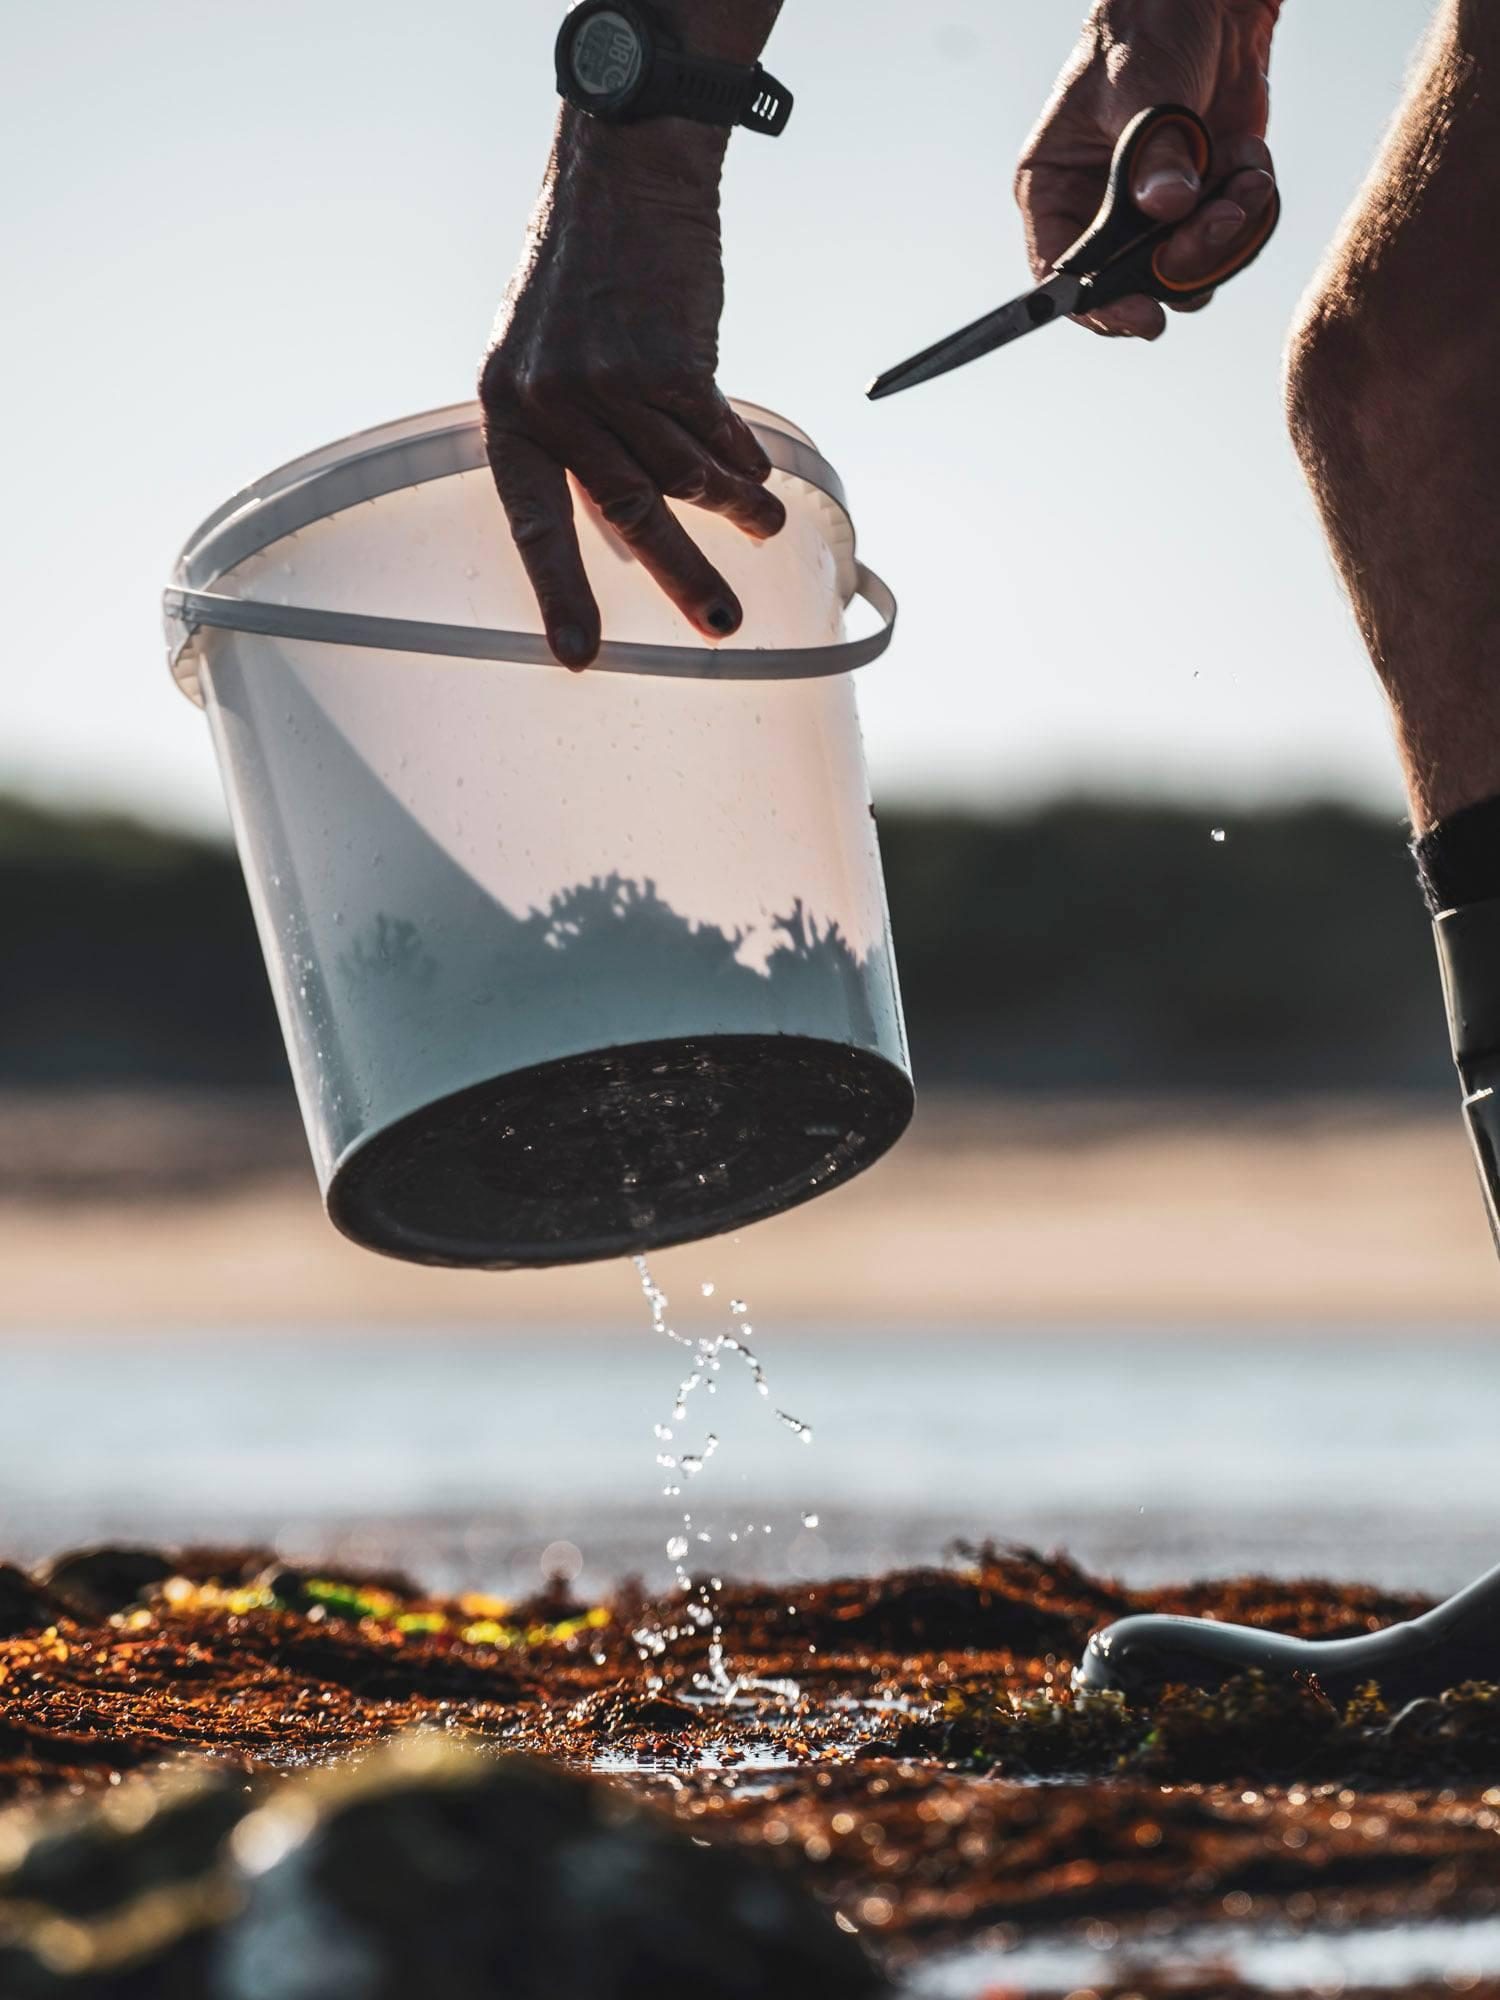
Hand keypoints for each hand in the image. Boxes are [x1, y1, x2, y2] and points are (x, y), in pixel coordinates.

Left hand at [479, 114, 784, 668]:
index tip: (580, 655)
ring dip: (733, 508)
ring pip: (684, 476)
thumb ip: (572, 438)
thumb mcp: (545, 357)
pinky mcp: (669, 358)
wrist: (626, 175)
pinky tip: (760, 475)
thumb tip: (621, 524)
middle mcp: (551, 402)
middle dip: (681, 576)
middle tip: (719, 624)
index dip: (560, 591)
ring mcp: (608, 379)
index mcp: (509, 411)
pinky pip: (717, 436)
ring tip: (763, 527)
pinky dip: (744, 461)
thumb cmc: (589, 273)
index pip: (532, 522)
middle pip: (625, 514)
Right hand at [1016, 0, 1282, 338]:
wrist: (1210, 4)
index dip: (1098, 306)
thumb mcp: (1142, 86)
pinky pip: (1230, 241)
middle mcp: (1099, 214)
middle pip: (1133, 285)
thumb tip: (1167, 209)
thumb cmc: (1149, 31)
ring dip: (1228, 231)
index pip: (1061, 275)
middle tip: (1223, 214)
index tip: (1144, 315)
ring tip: (1246, 171)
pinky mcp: (1202, 206)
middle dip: (1186, 261)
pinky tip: (1249, 156)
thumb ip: (1155, 152)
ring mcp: (1153, 217)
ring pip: (1189, 274)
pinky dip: (1251, 203)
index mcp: (1056, 190)